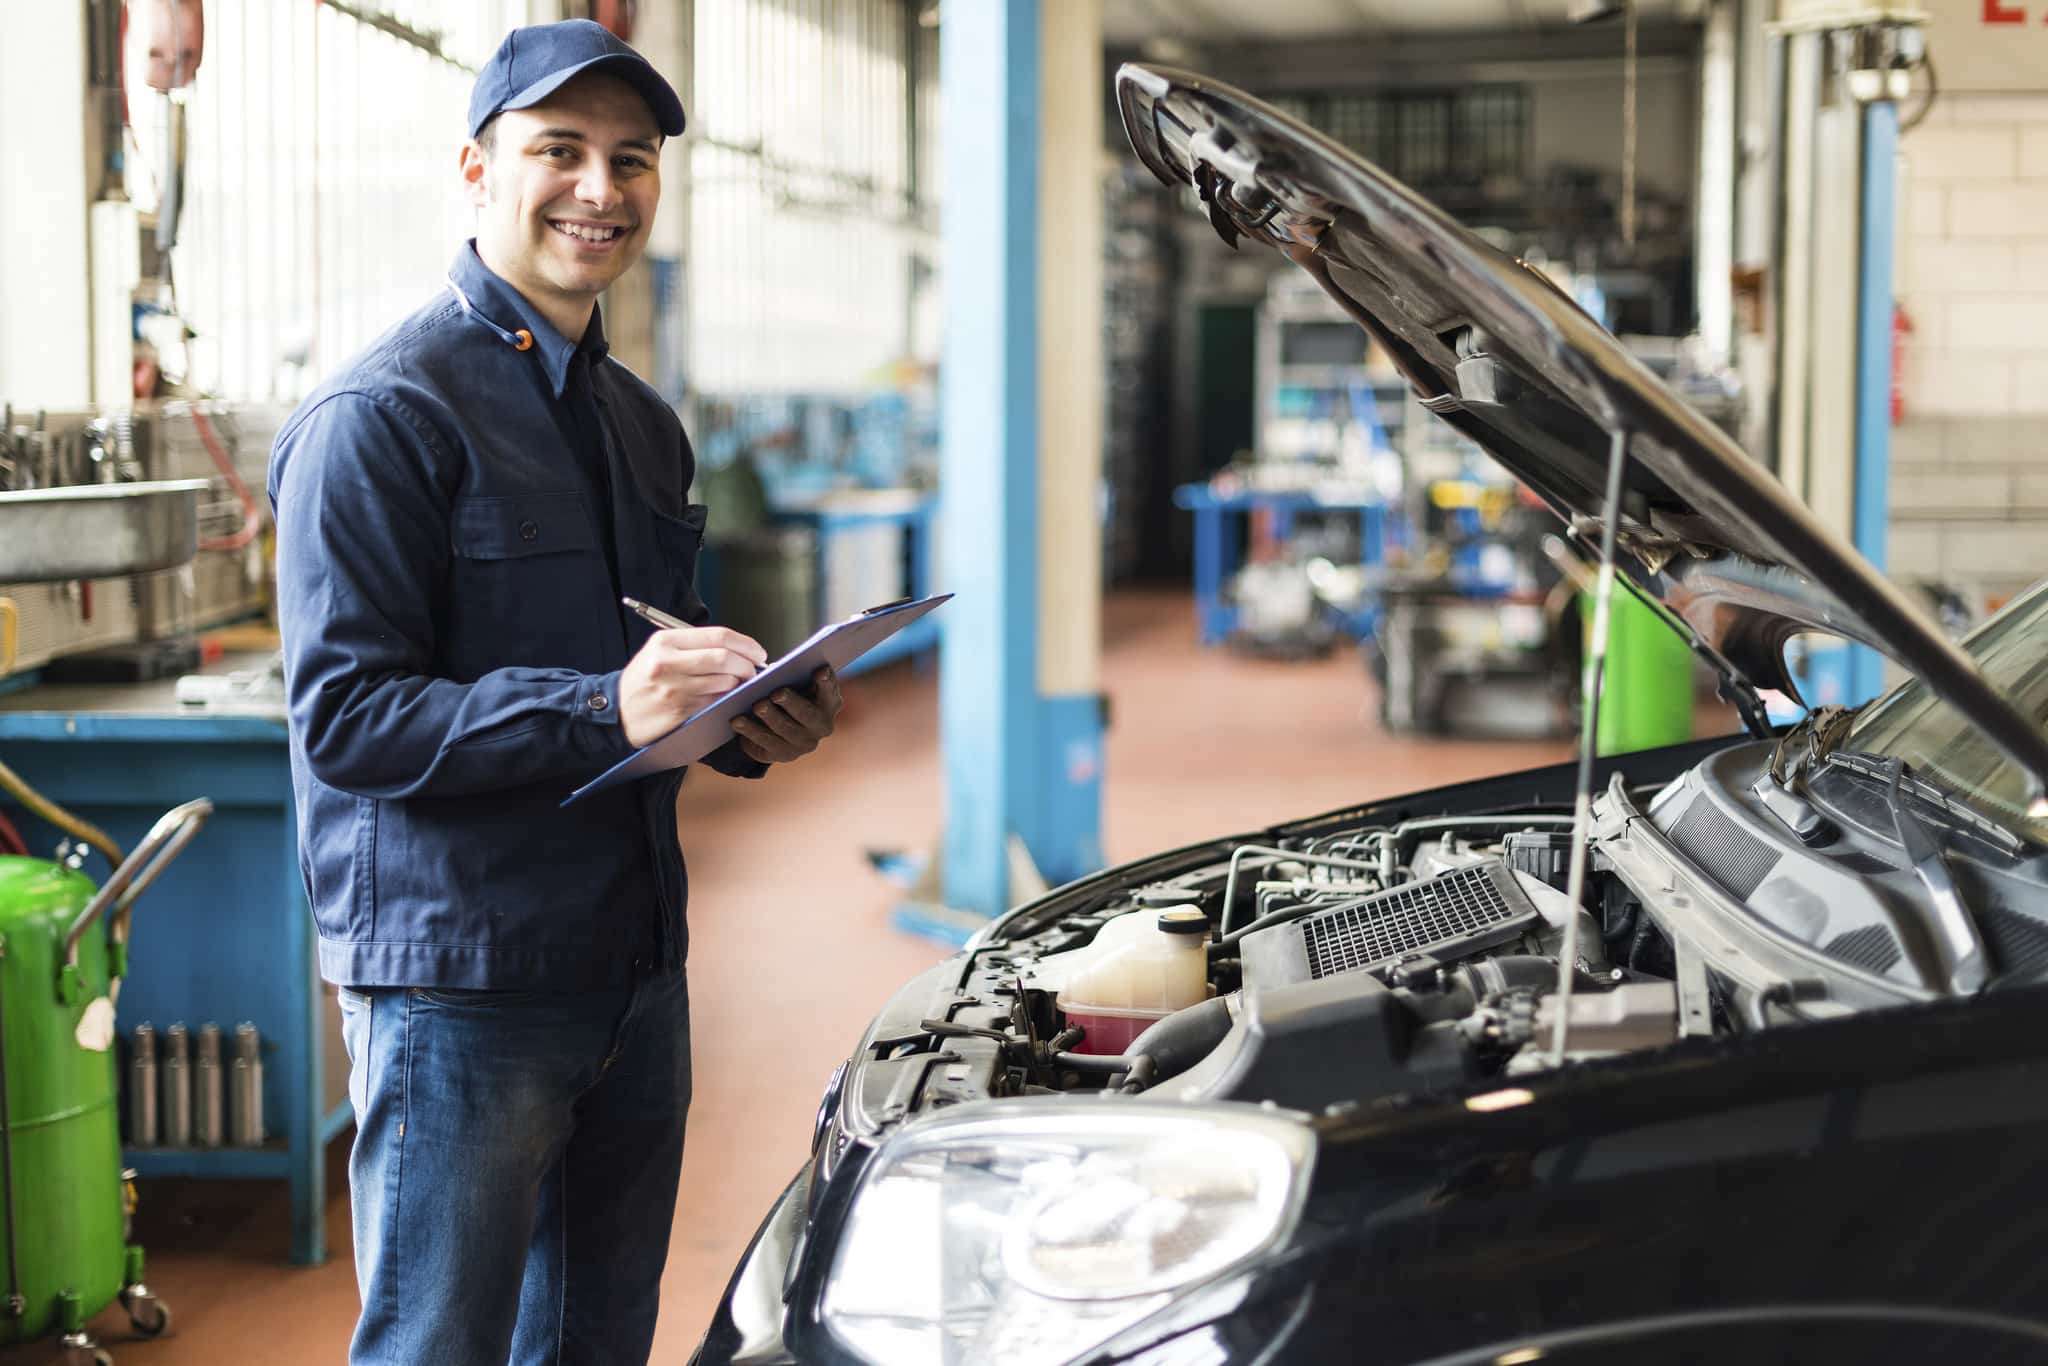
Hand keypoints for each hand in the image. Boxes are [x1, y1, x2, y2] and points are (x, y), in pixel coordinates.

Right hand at [619, 626, 767, 746]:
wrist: (616, 712)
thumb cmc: (644, 681)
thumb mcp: (659, 652)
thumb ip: (694, 646)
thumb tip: (738, 649)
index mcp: (666, 642)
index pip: (718, 636)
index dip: (746, 644)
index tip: (758, 652)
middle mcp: (669, 663)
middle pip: (725, 659)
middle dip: (748, 665)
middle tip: (753, 670)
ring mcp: (675, 689)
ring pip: (724, 682)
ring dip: (739, 684)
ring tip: (737, 684)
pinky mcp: (680, 712)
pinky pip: (716, 702)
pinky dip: (727, 698)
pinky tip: (724, 697)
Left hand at [730, 667, 842, 764]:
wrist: (778, 729)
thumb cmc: (789, 696)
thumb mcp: (796, 686)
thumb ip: (794, 677)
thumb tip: (775, 671)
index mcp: (829, 703)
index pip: (830, 691)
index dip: (826, 682)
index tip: (820, 671)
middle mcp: (822, 726)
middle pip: (807, 714)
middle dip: (792, 703)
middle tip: (777, 693)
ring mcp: (804, 743)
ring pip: (785, 729)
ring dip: (770, 716)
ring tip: (757, 706)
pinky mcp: (784, 754)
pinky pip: (765, 741)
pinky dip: (750, 730)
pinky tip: (737, 721)